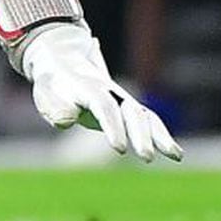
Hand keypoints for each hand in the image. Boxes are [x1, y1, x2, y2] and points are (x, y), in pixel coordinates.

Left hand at [21, 23, 181, 162]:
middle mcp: (110, 91)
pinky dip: (161, 134)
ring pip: (145, 114)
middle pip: (131, 110)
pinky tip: (175, 154)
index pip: (104, 106)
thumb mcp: (45, 93)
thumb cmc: (52, 83)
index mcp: (88, 87)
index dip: (113, 126)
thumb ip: (54, 107)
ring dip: (159, 134)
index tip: (119, 149)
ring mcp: (121, 98)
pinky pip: (148, 120)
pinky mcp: (126, 108)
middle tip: (146, 157)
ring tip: (175, 155)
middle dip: (140, 133)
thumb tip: (69, 120)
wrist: (62, 62)